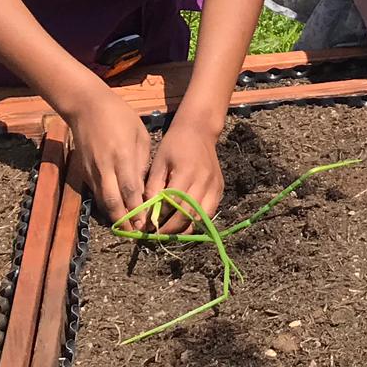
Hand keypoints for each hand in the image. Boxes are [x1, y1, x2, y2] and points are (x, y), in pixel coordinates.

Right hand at [60, 83, 152, 225]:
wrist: (86, 107)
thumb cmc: (120, 117)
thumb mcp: (139, 135)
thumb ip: (141, 161)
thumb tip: (145, 186)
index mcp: (122, 156)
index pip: (131, 189)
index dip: (138, 209)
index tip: (146, 223)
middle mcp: (105, 167)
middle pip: (113, 201)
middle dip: (125, 220)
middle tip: (136, 233)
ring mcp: (92, 171)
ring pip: (102, 200)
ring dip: (114, 216)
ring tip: (128, 229)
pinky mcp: (84, 172)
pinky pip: (96, 193)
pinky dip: (106, 205)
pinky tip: (116, 212)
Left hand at [142, 115, 225, 233]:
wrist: (200, 131)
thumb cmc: (175, 145)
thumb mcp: (159, 163)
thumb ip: (153, 187)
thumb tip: (146, 213)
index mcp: (187, 172)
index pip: (172, 204)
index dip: (158, 219)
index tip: (146, 227)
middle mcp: (204, 181)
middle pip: (187, 214)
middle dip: (170, 229)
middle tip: (156, 235)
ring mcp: (215, 186)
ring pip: (201, 217)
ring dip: (185, 228)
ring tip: (170, 232)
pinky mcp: (220, 189)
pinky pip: (209, 212)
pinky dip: (197, 221)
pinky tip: (184, 223)